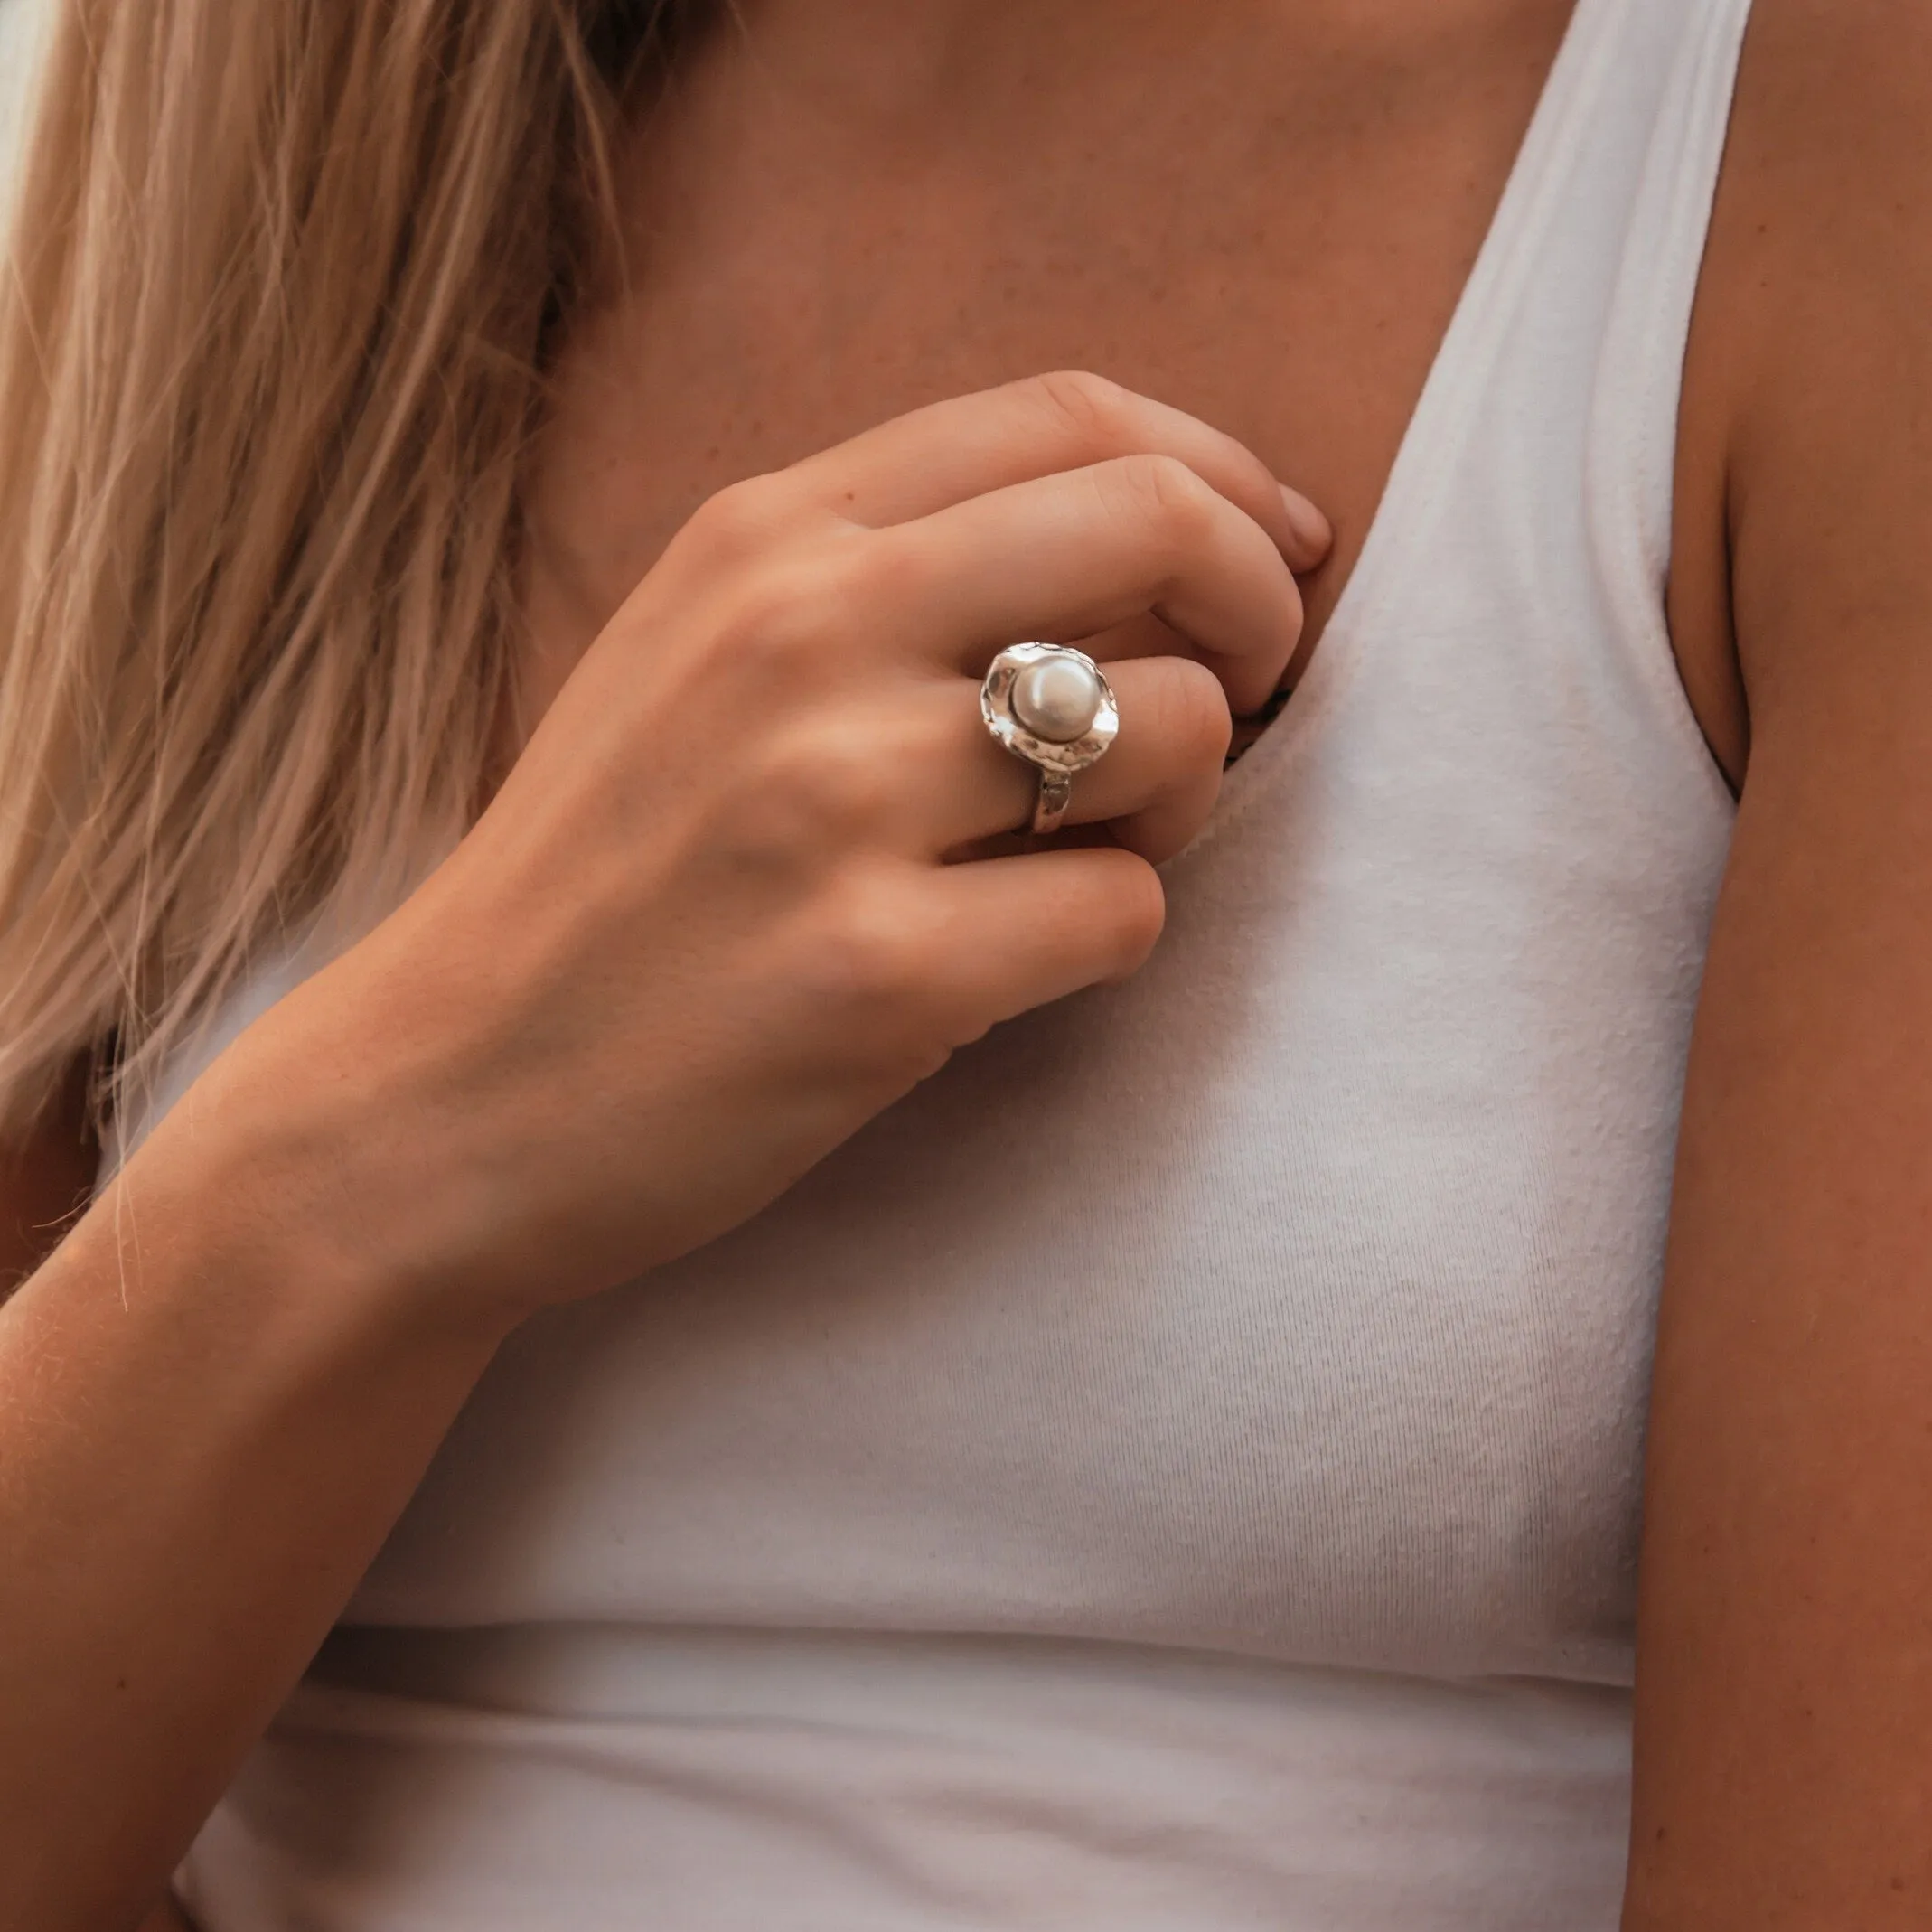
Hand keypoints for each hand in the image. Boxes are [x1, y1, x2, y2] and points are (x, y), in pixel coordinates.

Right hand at [173, 373, 1327, 1326]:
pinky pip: (1124, 912)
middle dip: (1260, 604)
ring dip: (1183, 798)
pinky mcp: (878, 974)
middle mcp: (801, 634)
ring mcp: (835, 802)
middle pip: (1158, 525)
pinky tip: (1010, 963)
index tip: (1273, 547)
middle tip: (1255, 687)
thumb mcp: (695, 661)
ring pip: (1174, 727)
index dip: (1219, 470)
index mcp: (764, 539)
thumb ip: (884, 578)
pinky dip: (1107, 937)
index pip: (1067, 415)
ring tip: (1089, 848)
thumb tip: (1146, 542)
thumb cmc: (602, 881)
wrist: (442, 1094)